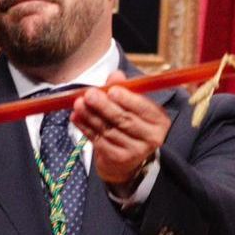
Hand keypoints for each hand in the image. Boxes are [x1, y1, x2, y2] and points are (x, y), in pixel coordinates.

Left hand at [71, 71, 170, 188]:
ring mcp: (134, 151)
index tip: (112, 91)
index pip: (144, 109)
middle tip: (89, 94)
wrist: (128, 156)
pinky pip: (98, 140)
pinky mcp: (117, 158)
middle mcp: (151, 138)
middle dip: (104, 106)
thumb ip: (124, 88)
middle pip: (124, 120)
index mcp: (158, 120)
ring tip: (78, 103)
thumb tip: (116, 75)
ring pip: (108, 130)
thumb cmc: (132, 122)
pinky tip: (76, 117)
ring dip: (91, 115)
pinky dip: (85, 128)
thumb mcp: (132, 104)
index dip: (127, 100)